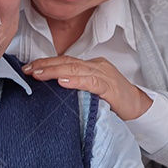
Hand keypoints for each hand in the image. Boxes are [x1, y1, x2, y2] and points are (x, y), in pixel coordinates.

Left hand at [21, 56, 151, 120]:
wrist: (140, 107)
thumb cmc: (114, 101)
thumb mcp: (91, 91)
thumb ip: (76, 87)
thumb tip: (51, 90)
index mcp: (91, 66)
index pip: (65, 60)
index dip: (46, 63)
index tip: (28, 68)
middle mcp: (97, 66)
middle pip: (67, 62)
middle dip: (45, 65)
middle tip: (28, 70)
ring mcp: (104, 75)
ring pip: (76, 69)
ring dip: (55, 71)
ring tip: (39, 74)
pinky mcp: (111, 88)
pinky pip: (91, 82)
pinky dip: (76, 81)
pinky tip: (63, 82)